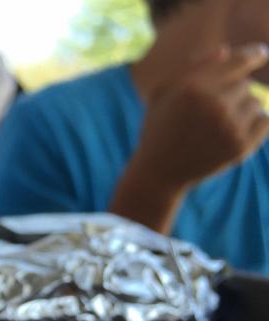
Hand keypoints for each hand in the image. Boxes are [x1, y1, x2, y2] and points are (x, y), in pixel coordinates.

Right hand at [135, 43, 268, 189]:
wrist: (158, 173)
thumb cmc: (159, 129)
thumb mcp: (162, 93)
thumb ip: (190, 68)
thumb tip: (226, 51)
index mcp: (193, 88)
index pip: (239, 62)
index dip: (253, 55)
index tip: (261, 53)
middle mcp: (214, 106)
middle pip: (245, 85)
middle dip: (231, 94)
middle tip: (208, 114)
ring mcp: (229, 128)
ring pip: (255, 103)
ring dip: (241, 110)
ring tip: (217, 126)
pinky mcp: (240, 148)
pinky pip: (264, 122)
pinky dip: (254, 125)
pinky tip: (232, 133)